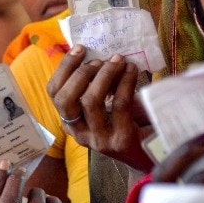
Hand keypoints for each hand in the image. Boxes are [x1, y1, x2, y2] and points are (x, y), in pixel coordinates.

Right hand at [47, 46, 153, 171]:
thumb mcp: (104, 105)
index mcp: (69, 122)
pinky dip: (125, 82)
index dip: (64, 68)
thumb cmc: (124, 122)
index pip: (54, 93)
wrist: (149, 153)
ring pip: (91, 101)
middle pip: (65, 99)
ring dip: (105, 74)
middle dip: (81, 72)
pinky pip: (120, 104)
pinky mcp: (120, 141)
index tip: (79, 49)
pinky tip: (131, 70)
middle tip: (101, 59)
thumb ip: (95, 85)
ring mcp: (98, 140)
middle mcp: (78, 133)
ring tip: (118, 60)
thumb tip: (96, 53)